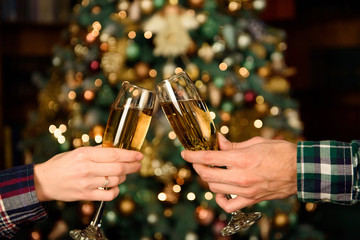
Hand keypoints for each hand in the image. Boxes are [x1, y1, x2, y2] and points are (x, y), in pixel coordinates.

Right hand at [34, 146, 142, 201]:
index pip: (113, 154)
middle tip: (138, 165)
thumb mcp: (77, 151)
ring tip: (123, 173)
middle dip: (132, 166)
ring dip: (123, 177)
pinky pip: (108, 195)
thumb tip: (115, 148)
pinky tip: (115, 186)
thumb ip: (96, 150)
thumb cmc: (61, 164)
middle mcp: (86, 168)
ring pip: (115, 180)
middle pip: (118, 168)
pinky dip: (116, 191)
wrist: (44, 182)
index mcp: (85, 154)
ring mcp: (86, 183)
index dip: (129, 155)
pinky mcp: (85, 195)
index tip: (138, 155)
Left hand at [181, 134, 296, 212]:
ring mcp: (245, 191)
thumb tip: (218, 142)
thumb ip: (234, 145)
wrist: (301, 170)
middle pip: (207, 175)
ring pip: (215, 189)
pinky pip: (229, 205)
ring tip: (212, 172)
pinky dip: (220, 199)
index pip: (208, 158)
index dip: (192, 155)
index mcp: (241, 159)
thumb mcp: (256, 142)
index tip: (184, 153)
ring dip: (209, 180)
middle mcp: (240, 176)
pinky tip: (222, 191)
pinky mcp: (251, 200)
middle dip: (198, 166)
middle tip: (198, 160)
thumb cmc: (281, 152)